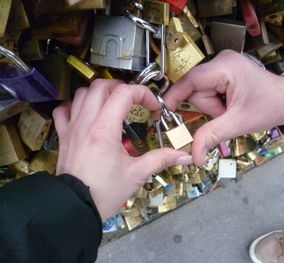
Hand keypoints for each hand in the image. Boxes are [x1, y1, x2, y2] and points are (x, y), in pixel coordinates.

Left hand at [53, 79, 191, 220]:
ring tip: (112, 105)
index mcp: (105, 129)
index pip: (124, 93)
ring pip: (82, 93)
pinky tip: (87, 114)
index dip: (143, 94)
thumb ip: (160, 159)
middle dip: (121, 88)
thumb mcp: (136, 174)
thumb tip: (183, 155)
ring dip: (100, 93)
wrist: (74, 208)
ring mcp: (71, 127)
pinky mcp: (63, 136)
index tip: (152, 108)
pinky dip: (76, 106)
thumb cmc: (104, 192)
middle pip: (101, 86)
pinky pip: (64, 110)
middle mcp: (86, 122)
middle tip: (133, 102)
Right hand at [164, 50, 283, 165]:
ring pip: (200, 91)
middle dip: (208, 107)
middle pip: (195, 89)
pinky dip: (215, 101)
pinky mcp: (223, 71)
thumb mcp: (238, 123)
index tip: (161, 113)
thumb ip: (212, 136)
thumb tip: (194, 156)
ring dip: (212, 106)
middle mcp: (221, 60)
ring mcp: (222, 64)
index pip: (190, 80)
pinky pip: (207, 89)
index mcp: (225, 67)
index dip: (173, 97)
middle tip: (226, 113)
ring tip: (231, 108)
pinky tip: (229, 103)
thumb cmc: (270, 107)